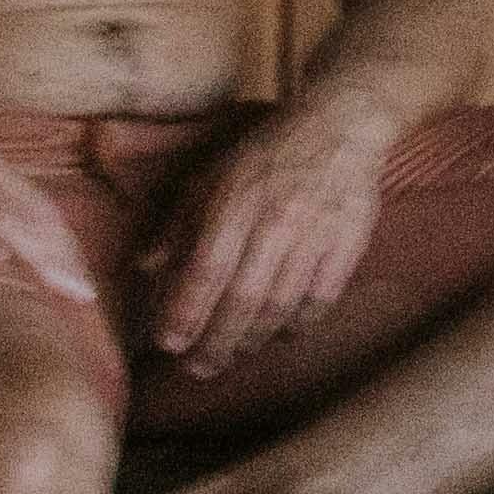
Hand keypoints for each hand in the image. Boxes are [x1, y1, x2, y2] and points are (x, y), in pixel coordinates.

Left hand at [140, 98, 402, 372]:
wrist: (341, 124)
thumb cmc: (267, 152)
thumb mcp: (211, 174)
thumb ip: (178, 224)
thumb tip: (144, 269)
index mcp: (236, 202)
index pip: (207, 271)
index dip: (185, 313)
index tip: (167, 344)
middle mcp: (277, 221)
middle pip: (243, 300)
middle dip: (217, 343)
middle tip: (197, 369)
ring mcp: (317, 235)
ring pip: (282, 306)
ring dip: (253, 340)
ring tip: (233, 355)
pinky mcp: (349, 244)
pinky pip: (321, 299)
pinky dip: (298, 324)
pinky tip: (281, 332)